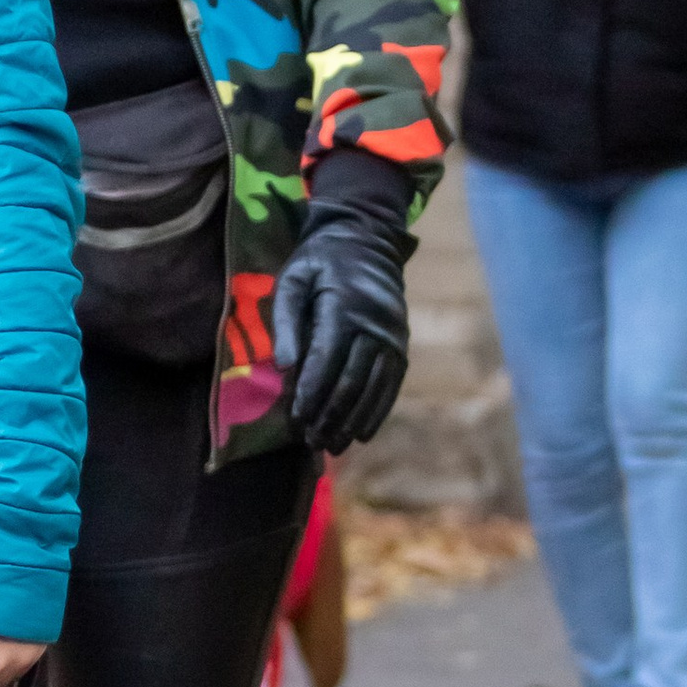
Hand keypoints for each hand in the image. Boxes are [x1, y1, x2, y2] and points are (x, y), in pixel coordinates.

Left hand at [271, 208, 408, 453]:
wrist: (367, 241)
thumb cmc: (320, 261)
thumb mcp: (293, 277)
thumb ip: (285, 319)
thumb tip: (285, 367)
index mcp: (344, 305)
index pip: (327, 358)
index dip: (312, 391)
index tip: (297, 418)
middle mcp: (374, 324)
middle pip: (352, 379)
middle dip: (330, 414)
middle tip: (311, 441)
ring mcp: (393, 337)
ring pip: (373, 388)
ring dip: (352, 421)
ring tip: (333, 446)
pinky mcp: (402, 346)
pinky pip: (391, 385)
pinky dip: (376, 412)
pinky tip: (361, 433)